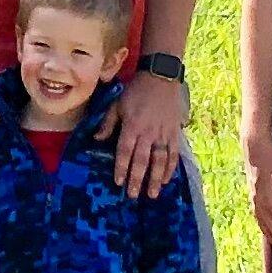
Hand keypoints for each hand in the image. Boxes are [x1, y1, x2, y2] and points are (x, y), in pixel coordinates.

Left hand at [110, 70, 186, 198]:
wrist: (161, 77)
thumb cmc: (136, 91)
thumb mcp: (116, 104)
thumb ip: (108, 123)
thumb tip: (97, 140)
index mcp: (132, 126)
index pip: (125, 151)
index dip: (121, 167)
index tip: (118, 182)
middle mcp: (148, 133)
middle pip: (142, 160)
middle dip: (137, 179)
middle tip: (133, 195)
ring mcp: (163, 134)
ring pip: (160, 161)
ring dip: (155, 179)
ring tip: (152, 194)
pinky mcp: (174, 133)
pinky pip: (173, 154)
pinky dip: (170, 168)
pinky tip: (166, 179)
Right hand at [244, 129, 271, 251]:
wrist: (253, 144)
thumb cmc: (270, 155)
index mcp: (266, 195)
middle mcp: (258, 199)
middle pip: (270, 225)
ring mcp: (254, 197)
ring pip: (261, 222)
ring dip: (270, 235)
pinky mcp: (253, 192)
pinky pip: (256, 215)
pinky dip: (262, 225)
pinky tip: (266, 228)